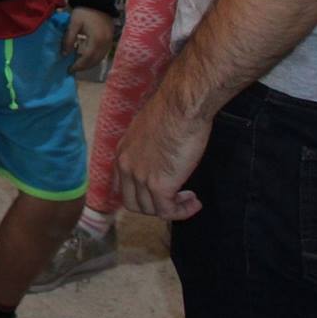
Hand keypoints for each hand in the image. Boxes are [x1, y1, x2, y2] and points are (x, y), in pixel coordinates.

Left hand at [63, 8, 114, 73]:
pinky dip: (95, 58)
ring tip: (79, 64)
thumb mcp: (74, 24)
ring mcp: (110, 41)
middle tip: (73, 69)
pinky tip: (87, 56)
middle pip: (95, 61)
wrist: (99, 0)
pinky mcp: (111, 39)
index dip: (78, 65)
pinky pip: (103, 53)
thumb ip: (69, 39)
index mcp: (96, 40)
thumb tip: (64, 54)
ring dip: (90, 63)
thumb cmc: (85, 11)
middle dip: (84, 67)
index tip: (69, 69)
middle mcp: (105, 43)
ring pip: (100, 58)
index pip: (87, 58)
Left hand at [115, 86, 206, 220]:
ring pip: (150, 209)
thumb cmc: (172, 111)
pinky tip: (194, 202)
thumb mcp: (150, 129)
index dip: (140, 194)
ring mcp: (140, 177)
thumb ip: (148, 146)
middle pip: (133, 202)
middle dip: (154, 206)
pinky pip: (167, 211)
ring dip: (172, 208)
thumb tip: (159, 156)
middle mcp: (125, 165)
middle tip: (175, 198)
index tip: (159, 193)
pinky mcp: (158, 185)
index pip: (122, 184)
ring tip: (189, 199)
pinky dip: (182, 212)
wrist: (181, 106)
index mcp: (122, 151)